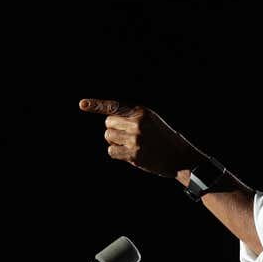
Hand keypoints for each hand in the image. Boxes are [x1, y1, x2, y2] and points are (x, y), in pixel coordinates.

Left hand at [79, 98, 206, 178]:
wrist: (180, 157)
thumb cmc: (164, 138)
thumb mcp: (152, 121)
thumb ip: (133, 118)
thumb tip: (109, 124)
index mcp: (142, 112)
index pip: (115, 106)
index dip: (96, 105)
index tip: (82, 104)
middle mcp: (137, 123)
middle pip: (108, 123)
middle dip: (115, 129)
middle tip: (131, 135)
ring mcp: (135, 139)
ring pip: (109, 137)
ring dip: (116, 142)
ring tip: (134, 145)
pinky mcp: (133, 154)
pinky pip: (112, 151)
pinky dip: (118, 153)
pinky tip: (133, 154)